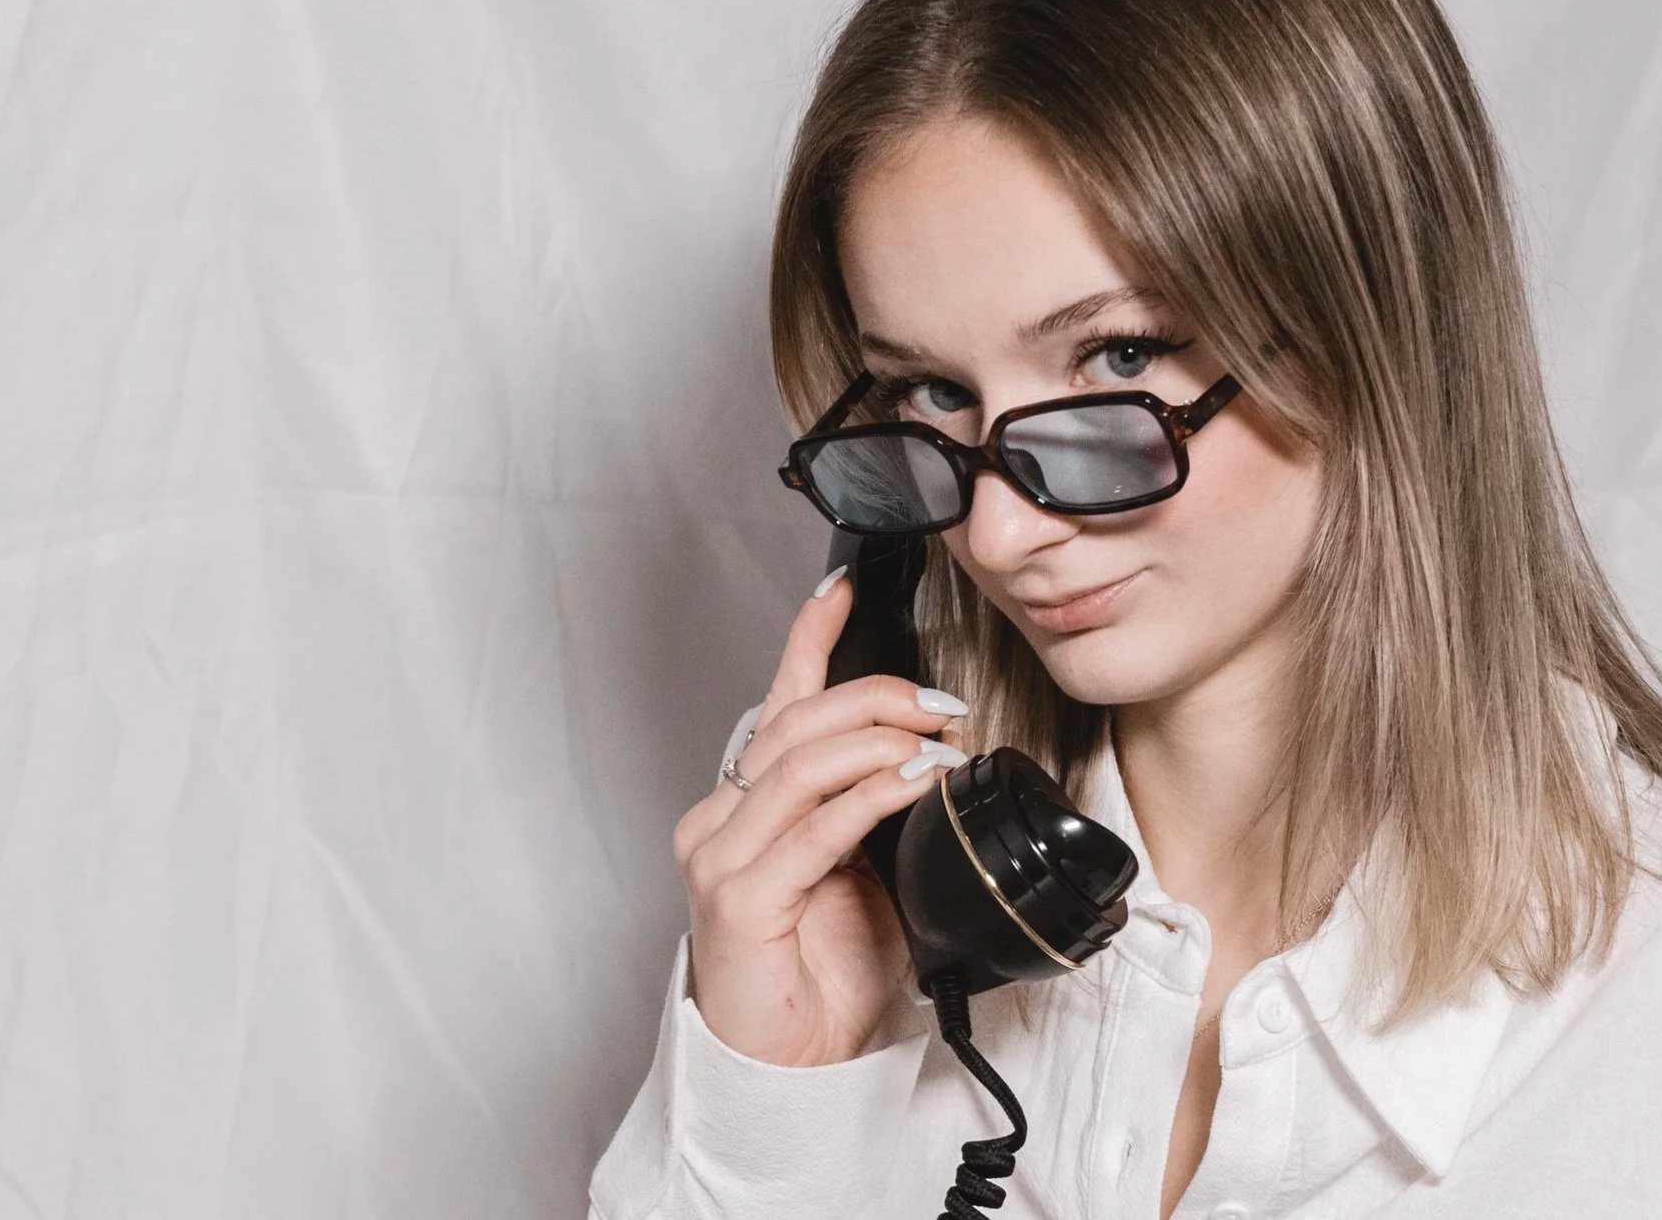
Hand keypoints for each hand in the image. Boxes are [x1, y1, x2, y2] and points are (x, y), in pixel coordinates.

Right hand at [672, 569, 969, 1065]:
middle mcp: (722, 819)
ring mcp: (722, 855)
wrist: (788, 1071)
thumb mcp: (862, 874)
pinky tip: (911, 782)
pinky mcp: (737, 895)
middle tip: (940, 704)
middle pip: (797, 722)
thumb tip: (928, 760)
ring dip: (880, 740)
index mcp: (748, 806)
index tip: (843, 591)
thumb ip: (874, 814)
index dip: (809, 640)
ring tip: (936, 744)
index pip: (777, 704)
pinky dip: (870, 794)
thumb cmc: (818, 979)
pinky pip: (814, 825)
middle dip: (876, 696)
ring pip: (803, 762)